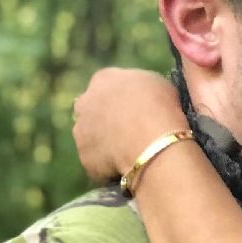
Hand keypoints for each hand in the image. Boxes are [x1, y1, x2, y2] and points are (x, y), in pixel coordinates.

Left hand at [72, 68, 188, 180]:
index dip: (123, 96)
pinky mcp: (85, 157)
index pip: (108, 83)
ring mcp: (80, 131)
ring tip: (131, 149)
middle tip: (130, 127)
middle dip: (107, 116)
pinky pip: (97, 160)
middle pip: (93, 108)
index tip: (138, 106)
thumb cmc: (161, 109)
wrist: (153, 144)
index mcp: (104, 79)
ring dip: (105, 140)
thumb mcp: (159, 84)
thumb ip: (142, 86)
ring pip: (91, 135)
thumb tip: (142, 95)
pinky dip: (108, 163)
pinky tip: (128, 163)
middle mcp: (85, 102)